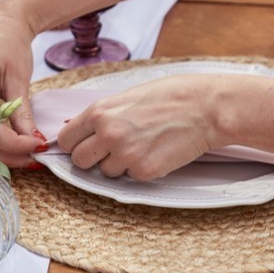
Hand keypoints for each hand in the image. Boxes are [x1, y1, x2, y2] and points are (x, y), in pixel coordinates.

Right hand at [0, 0, 44, 167]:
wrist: (3, 26)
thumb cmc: (9, 44)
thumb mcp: (19, 81)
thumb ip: (21, 114)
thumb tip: (33, 142)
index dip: (15, 143)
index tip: (38, 145)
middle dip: (9, 154)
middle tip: (34, 158)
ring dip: (3, 151)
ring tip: (28, 154)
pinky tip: (16, 144)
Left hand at [56, 75, 216, 180]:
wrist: (206, 108)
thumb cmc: (171, 95)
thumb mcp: (128, 96)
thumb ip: (102, 114)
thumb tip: (76, 127)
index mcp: (101, 111)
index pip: (66, 138)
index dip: (74, 143)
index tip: (82, 144)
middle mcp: (108, 134)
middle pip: (80, 161)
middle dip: (92, 158)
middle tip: (110, 149)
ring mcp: (126, 155)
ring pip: (106, 171)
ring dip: (118, 163)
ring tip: (140, 145)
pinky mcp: (145, 171)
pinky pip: (130, 177)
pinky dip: (140, 168)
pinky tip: (155, 151)